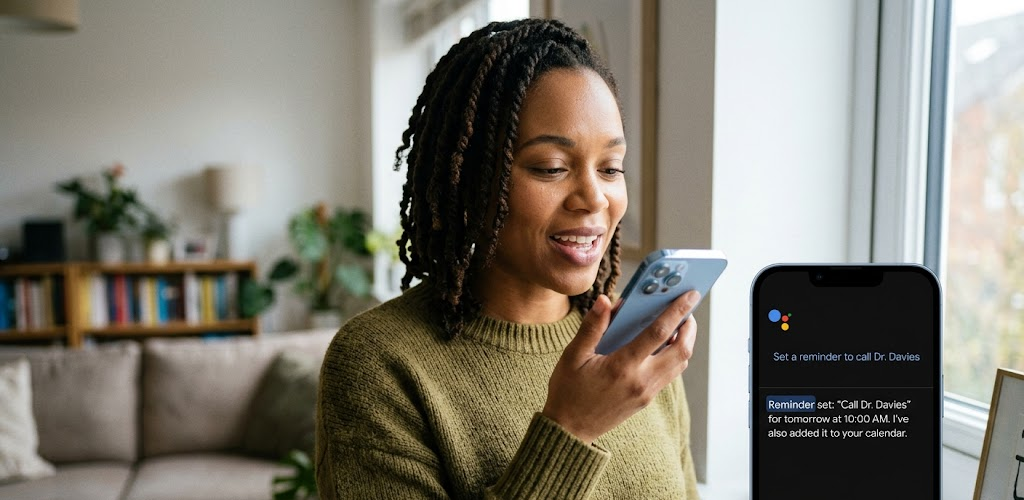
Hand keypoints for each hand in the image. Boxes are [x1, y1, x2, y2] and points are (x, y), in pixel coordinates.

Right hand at [541, 290, 699, 444]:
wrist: (569, 430)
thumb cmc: (568, 391)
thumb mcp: (573, 356)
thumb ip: (592, 327)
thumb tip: (604, 300)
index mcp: (622, 367)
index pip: (658, 334)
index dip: (677, 311)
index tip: (690, 295)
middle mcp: (640, 381)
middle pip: (681, 351)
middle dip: (689, 328)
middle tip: (687, 311)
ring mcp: (646, 393)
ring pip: (679, 364)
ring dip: (684, 343)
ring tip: (678, 325)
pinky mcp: (646, 400)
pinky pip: (669, 375)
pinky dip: (674, 356)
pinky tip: (663, 346)